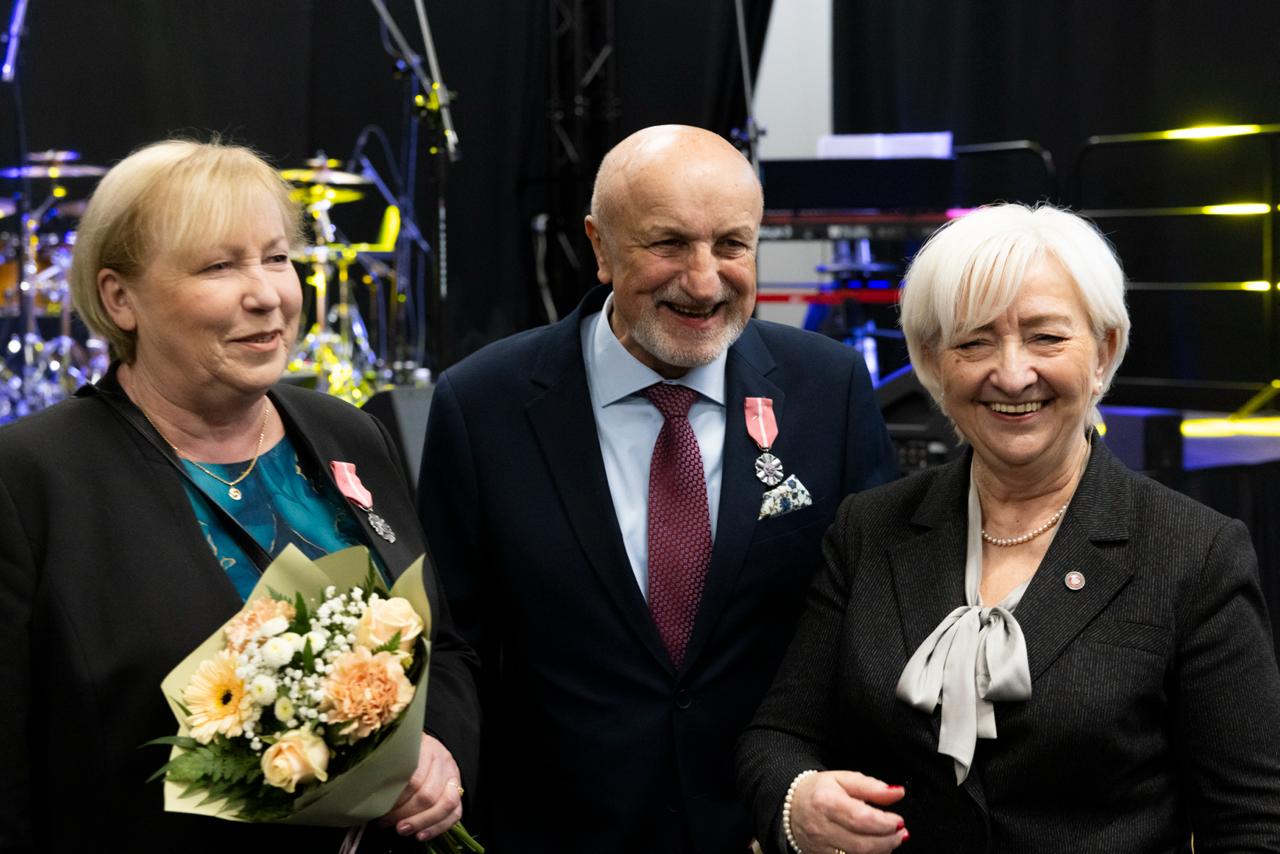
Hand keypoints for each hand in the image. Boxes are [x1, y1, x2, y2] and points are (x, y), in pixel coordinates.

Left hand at [379, 733, 463, 841]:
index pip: (414, 779)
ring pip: (445, 804)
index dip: (397, 798)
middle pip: (428, 794)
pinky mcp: (459, 791)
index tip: (380, 809)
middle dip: (406, 813)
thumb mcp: (397, 753)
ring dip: (421, 822)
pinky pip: (455, 814)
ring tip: (402, 829)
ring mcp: (454, 775)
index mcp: (426, 748)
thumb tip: (374, 797)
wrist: (426, 748)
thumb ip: (390, 769)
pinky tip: (421, 835)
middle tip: (388, 822)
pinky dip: (437, 828)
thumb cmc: (406, 754)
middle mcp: (443, 760)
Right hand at [790, 771, 907, 853]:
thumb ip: (871, 786)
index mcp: (826, 802)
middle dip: (888, 841)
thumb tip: (897, 793)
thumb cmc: (818, 791)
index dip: (885, 823)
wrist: (790, 806)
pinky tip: (875, 848)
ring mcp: (820, 848)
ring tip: (890, 839)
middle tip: (900, 832)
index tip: (898, 820)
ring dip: (881, 851)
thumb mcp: (842, 779)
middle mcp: (821, 828)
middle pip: (862, 844)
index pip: (861, 818)